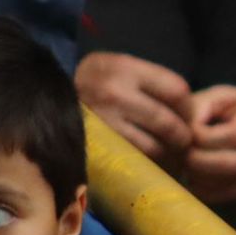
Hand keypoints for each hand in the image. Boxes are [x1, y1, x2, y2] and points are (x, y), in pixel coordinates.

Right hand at [74, 52, 194, 169]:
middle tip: (185, 144)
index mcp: (123, 68)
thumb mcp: (120, 69)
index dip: (189, 108)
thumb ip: (152, 83)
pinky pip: (132, 162)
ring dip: (169, 156)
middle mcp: (112, 92)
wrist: (42, 99)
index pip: (177, 91)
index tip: (188, 118)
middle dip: (183, 137)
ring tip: (171, 156)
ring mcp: (101, 122)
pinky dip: (149, 166)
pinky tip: (152, 164)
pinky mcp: (93, 146)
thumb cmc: (95, 86)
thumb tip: (193, 113)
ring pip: (154, 147)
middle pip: (169, 123)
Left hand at [185, 86, 235, 204]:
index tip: (185, 131)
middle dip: (196, 159)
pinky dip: (203, 189)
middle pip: (232, 164)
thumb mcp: (215, 96)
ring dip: (197, 175)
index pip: (235, 136)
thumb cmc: (229, 106)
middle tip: (178, 152)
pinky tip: (191, 176)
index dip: (203, 137)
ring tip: (183, 163)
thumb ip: (197, 108)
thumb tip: (181, 133)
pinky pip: (225, 195)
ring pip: (227, 181)